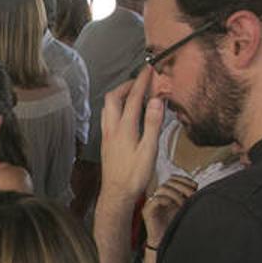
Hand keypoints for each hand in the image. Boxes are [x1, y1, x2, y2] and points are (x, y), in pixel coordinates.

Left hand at [99, 69, 164, 207]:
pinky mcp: (105, 142)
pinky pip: (108, 117)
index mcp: (124, 128)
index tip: (149, 69)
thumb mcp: (149, 150)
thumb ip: (152, 124)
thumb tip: (156, 100)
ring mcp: (106, 135)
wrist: (116, 194)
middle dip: (127, 85)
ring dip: (120, 96)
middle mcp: (112, 128)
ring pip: (108, 107)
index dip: (142, 81)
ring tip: (133, 93)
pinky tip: (124, 113)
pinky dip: (116, 107)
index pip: (133, 97)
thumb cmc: (134, 175)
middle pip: (114, 97)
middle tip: (141, 81)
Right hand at [142, 175, 197, 247]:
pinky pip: (155, 199)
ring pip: (162, 188)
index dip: (184, 180)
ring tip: (182, 204)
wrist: (167, 243)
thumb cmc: (176, 227)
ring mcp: (152, 203)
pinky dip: (165, 200)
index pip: (174, 178)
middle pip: (169, 182)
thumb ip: (188, 197)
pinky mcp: (147, 211)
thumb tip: (195, 186)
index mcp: (168, 194)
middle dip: (182, 187)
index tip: (195, 187)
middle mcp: (159, 196)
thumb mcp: (186, 209)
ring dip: (175, 194)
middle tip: (189, 197)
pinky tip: (172, 205)